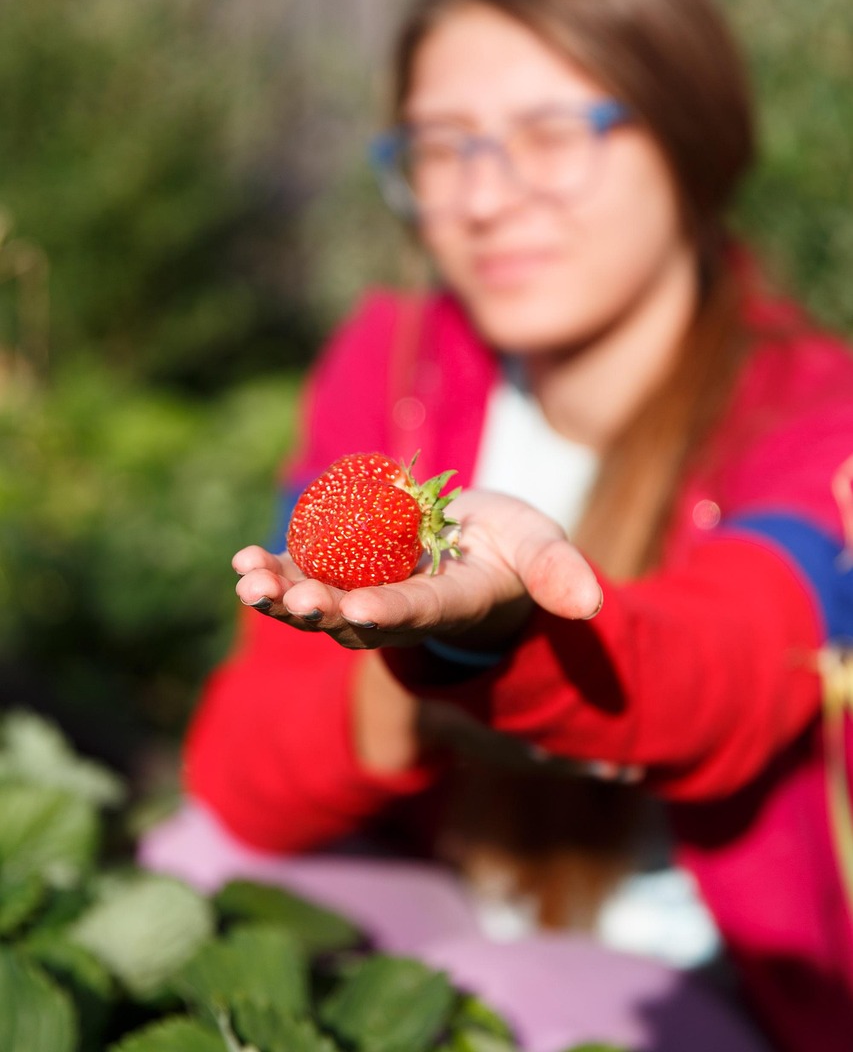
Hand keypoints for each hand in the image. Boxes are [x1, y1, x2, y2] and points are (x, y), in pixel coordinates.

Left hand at [233, 489, 601, 650]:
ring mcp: (365, 591)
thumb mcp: (543, 552)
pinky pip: (302, 574)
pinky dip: (274, 571)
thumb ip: (558, 574)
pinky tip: (242, 564)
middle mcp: (400, 607)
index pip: (418, 610)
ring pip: (318, 602)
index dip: (391, 609)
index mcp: (450, 603)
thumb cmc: (514, 552)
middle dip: (323, 611)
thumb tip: (589, 601)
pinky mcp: (341, 571)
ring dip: (282, 596)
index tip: (361, 609)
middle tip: (294, 602)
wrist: (475, 550)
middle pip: (356, 617)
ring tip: (248, 584)